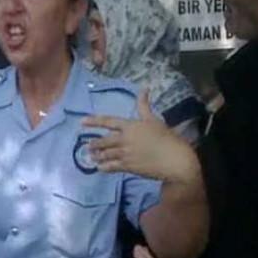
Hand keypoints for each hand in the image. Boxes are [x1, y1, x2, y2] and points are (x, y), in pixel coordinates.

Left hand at [83, 91, 197, 182]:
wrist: (175, 160)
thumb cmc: (167, 138)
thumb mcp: (154, 119)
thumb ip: (144, 106)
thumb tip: (144, 88)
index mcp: (131, 126)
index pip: (108, 121)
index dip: (94, 121)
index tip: (82, 122)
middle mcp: (125, 139)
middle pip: (104, 140)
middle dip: (94, 144)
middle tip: (88, 146)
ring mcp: (125, 153)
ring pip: (105, 154)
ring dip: (97, 156)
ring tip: (92, 157)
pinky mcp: (128, 166)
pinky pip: (111, 167)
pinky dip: (104, 167)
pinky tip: (99, 168)